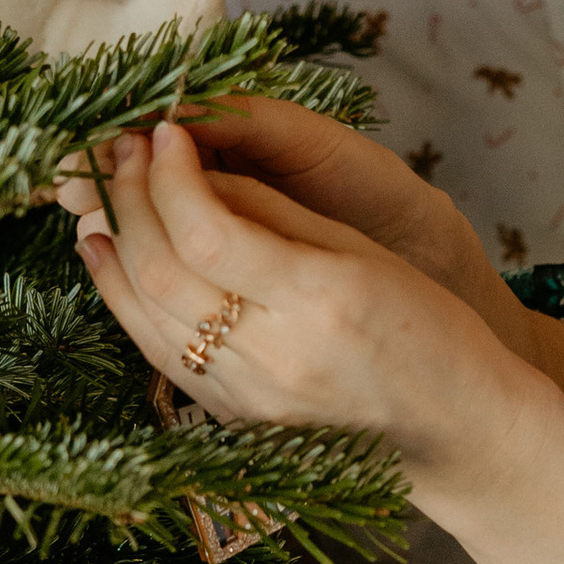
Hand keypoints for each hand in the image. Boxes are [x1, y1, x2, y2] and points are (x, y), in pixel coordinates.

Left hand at [75, 122, 530, 482]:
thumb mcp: (363, 252)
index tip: (163, 132)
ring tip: (106, 196)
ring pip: (145, 316)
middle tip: (124, 152)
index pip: (209, 231)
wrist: (457, 431)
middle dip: (131, 200)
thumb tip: (194, 171)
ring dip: (114, 248)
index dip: (171, 174)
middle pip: (162, 272)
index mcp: (320, 301)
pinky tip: (112, 259)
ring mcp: (248, 399)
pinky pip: (159, 354)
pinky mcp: (233, 420)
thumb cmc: (428, 328)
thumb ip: (273, 211)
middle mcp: (275, 357)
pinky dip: (125, 300)